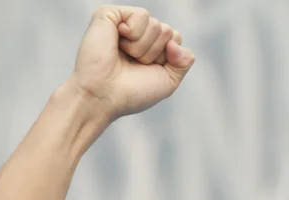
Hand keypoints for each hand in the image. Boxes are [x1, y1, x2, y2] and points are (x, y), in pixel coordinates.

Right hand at [69, 6, 194, 125]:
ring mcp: (124, 23)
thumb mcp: (169, 81)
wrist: (105, 96)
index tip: (148, 70)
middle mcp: (139, 33)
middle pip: (168, 31)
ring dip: (143, 48)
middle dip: (155, 53)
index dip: (167, 58)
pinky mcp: (109, 14)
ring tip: (124, 55)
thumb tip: (175, 42)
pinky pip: (141, 15)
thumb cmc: (132, 92)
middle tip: (134, 63)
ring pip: (157, 25)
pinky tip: (118, 42)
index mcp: (151, 46)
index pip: (176, 39)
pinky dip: (134, 34)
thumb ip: (184, 61)